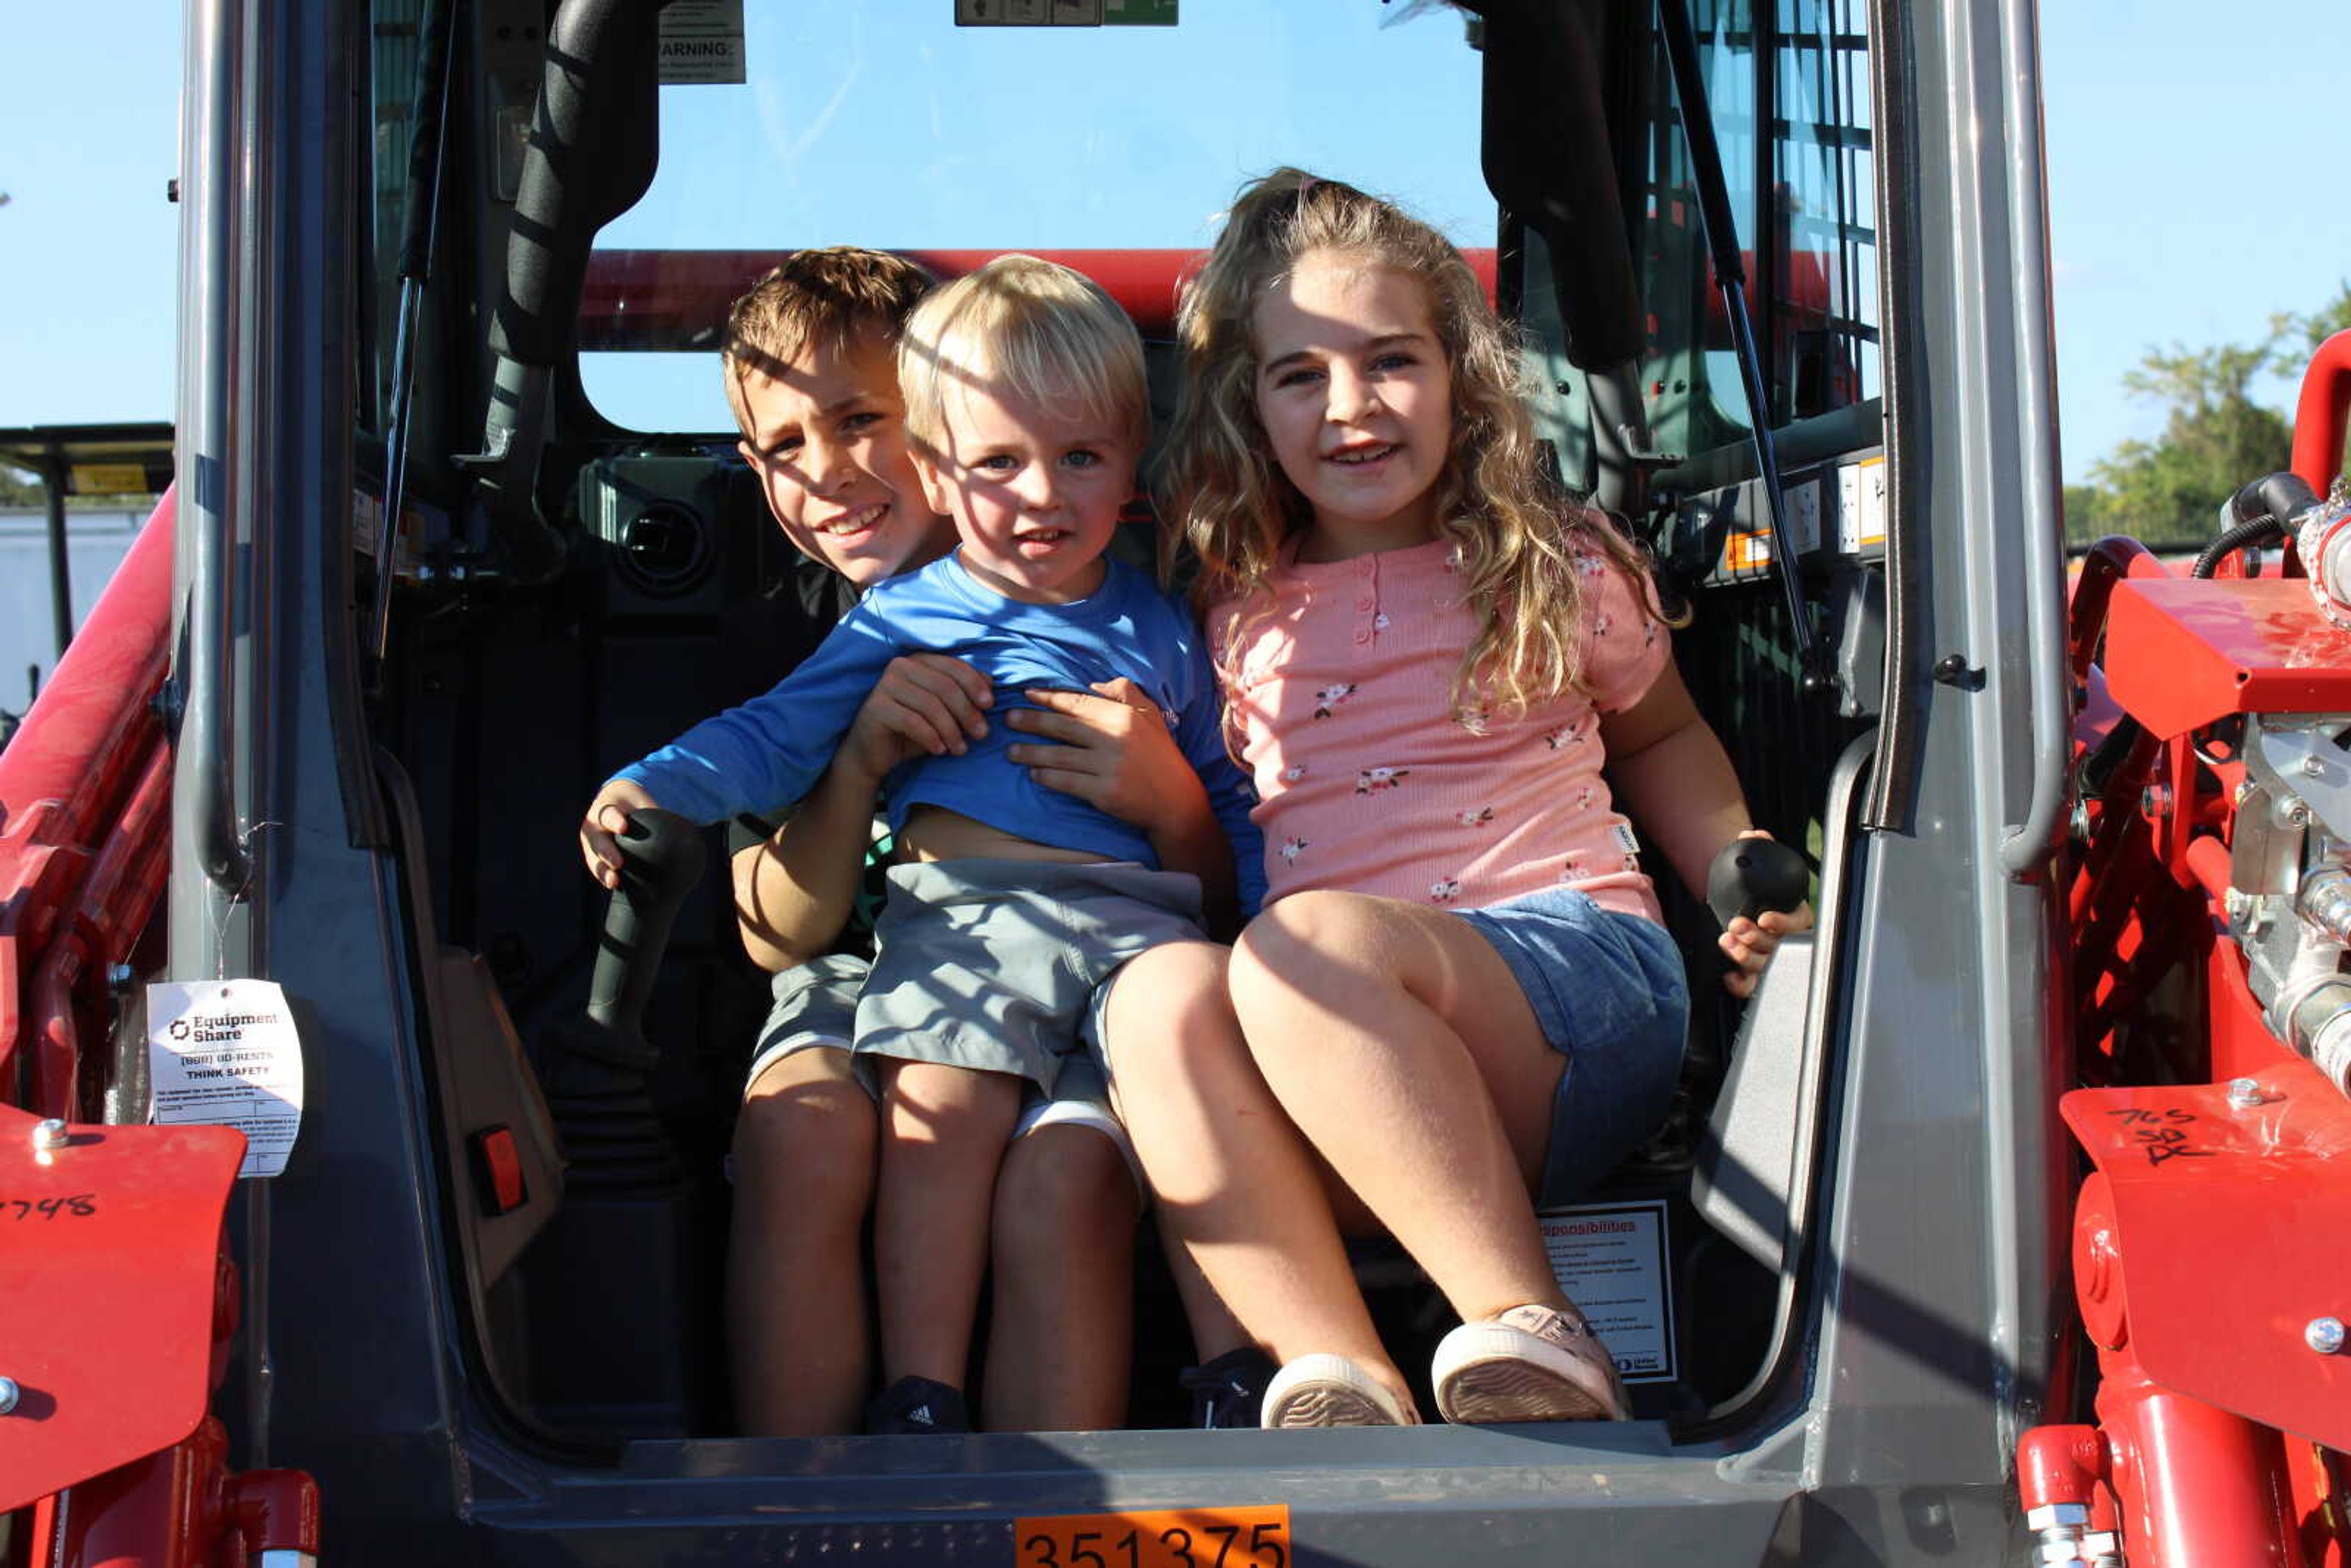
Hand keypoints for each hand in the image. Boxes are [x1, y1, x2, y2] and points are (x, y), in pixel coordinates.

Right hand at [580, 776, 660, 889]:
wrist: (621, 804)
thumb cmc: (636, 802)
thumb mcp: (645, 800)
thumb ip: (658, 812)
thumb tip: (685, 830)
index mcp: (607, 807)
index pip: (608, 814)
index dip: (614, 821)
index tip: (623, 828)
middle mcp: (595, 826)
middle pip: (596, 839)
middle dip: (605, 852)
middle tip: (618, 863)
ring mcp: (593, 842)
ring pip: (593, 857)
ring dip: (602, 871)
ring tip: (614, 882)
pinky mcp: (595, 856)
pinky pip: (598, 867)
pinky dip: (605, 877)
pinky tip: (616, 886)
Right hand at [835, 653, 993, 783]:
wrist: (873, 753)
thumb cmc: (912, 730)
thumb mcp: (943, 712)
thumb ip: (963, 695)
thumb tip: (991, 682)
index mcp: (919, 661)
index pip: (953, 666)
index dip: (975, 684)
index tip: (990, 706)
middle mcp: (900, 666)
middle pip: (945, 686)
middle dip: (967, 712)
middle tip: (982, 734)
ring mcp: (885, 685)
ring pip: (931, 705)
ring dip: (951, 730)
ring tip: (960, 749)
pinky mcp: (876, 707)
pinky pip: (912, 721)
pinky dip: (931, 737)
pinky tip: (939, 750)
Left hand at [1004, 678, 1204, 830]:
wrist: (1176, 801)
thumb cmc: (1160, 755)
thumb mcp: (1150, 714)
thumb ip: (1125, 691)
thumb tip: (1092, 686)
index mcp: (1124, 716)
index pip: (1077, 703)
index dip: (1049, 698)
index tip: (1027, 695)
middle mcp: (1115, 738)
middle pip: (1062, 727)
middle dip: (1031, 722)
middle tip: (1008, 720)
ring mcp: (1109, 767)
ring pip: (1059, 756)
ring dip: (1030, 752)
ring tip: (1011, 751)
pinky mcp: (1104, 793)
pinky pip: (1066, 781)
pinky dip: (1046, 776)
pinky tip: (1034, 773)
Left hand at [1716, 831, 1813, 998]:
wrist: (1735, 907)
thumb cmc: (1753, 893)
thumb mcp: (1756, 870)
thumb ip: (1758, 849)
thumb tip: (1754, 834)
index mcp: (1793, 915)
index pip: (1799, 921)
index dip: (1784, 921)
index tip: (1766, 917)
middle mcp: (1784, 940)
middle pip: (1780, 946)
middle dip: (1757, 938)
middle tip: (1737, 926)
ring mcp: (1770, 959)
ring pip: (1766, 966)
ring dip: (1746, 956)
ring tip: (1728, 942)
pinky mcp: (1752, 975)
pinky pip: (1751, 987)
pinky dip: (1741, 984)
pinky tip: (1729, 976)